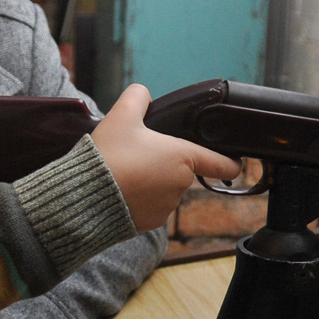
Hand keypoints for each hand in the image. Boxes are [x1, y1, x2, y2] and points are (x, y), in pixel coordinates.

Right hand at [91, 85, 240, 230]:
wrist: (86, 196)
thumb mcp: (121, 115)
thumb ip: (138, 96)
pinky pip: (150, 206)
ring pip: (164, 189)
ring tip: (124, 172)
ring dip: (151, 181)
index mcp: (183, 157)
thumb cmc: (110, 155)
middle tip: (137, 154)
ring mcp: (167, 207)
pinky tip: (120, 190)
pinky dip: (140, 199)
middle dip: (165, 162)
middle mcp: (181, 184)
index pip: (222, 164)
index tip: (233, 162)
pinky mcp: (151, 223)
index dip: (230, 162)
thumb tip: (144, 95)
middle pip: (181, 170)